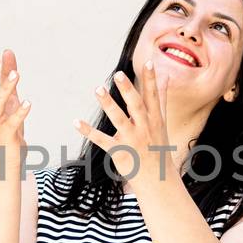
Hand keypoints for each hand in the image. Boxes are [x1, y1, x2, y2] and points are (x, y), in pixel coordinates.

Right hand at [0, 44, 30, 162]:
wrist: (2, 163)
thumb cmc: (5, 128)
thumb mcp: (7, 99)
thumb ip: (6, 76)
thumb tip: (6, 52)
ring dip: (6, 88)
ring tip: (16, 75)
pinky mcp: (8, 136)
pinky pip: (12, 123)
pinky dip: (20, 113)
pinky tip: (29, 103)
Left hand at [75, 63, 171, 184]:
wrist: (158, 180)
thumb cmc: (158, 148)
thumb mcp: (163, 122)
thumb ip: (162, 99)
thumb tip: (167, 77)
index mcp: (154, 119)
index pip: (153, 96)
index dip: (150, 80)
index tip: (148, 63)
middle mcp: (144, 127)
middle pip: (136, 106)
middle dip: (128, 90)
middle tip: (118, 74)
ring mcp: (132, 140)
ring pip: (119, 120)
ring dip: (108, 104)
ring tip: (98, 89)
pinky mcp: (119, 152)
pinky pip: (102, 140)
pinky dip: (89, 131)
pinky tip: (76, 122)